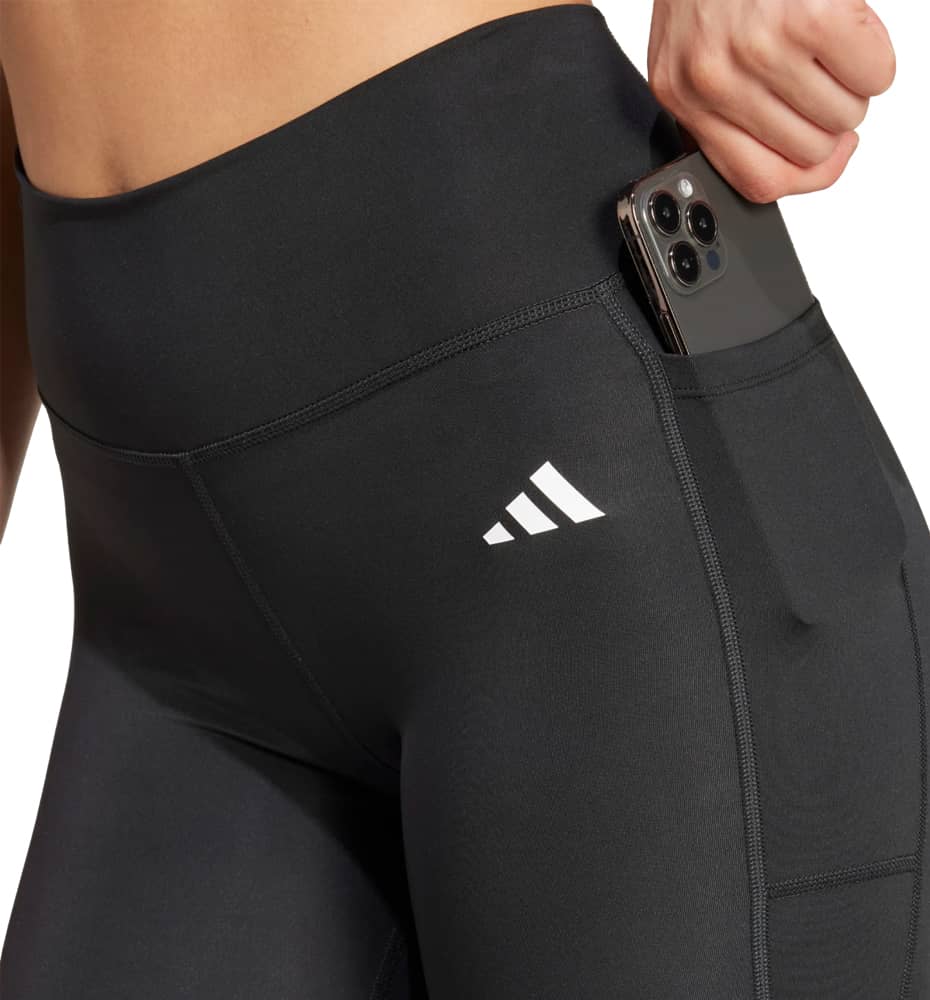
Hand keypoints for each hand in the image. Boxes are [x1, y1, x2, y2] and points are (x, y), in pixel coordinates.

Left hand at [647, 0, 895, 201]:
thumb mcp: (692, 52)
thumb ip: (723, 110)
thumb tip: (795, 160)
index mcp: (684, 97)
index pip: (757, 181)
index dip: (805, 177)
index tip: (825, 156)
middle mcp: (715, 81)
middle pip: (811, 151)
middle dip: (830, 117)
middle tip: (820, 77)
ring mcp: (762, 50)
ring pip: (845, 116)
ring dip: (852, 85)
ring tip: (828, 47)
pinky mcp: (811, 17)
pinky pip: (875, 74)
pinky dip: (874, 55)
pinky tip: (848, 29)